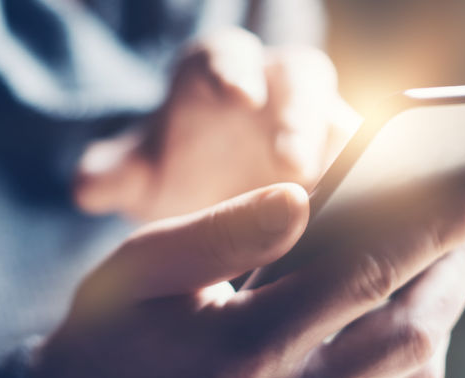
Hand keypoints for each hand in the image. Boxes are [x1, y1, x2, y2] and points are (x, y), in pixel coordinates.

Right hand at [30, 178, 464, 377]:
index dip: (433, 230)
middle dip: (458, 271)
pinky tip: (402, 317)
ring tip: (447, 262)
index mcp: (241, 349)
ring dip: (440, 314)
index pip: (366, 277)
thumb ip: (224, 229)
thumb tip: (307, 197)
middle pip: (413, 335)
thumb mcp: (141, 267)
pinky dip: (409, 357)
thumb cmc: (108, 337)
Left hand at [73, 28, 359, 221]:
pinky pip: (375, 166)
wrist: (207, 207)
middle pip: (302, 78)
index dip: (233, 70)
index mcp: (219, 73)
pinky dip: (377, 195)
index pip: (227, 55)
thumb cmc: (170, 173)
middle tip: (296, 160)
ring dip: (350, 159)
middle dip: (301, 113)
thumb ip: (111, 175)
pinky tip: (374, 235)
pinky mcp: (354, 162)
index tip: (235, 96)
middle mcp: (278, 89)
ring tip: (350, 203)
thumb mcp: (135, 176)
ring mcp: (323, 123)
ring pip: (347, 123)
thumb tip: (87, 186)